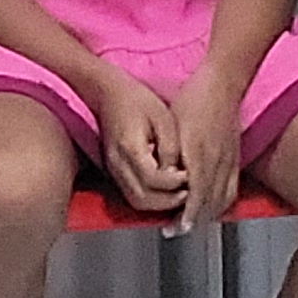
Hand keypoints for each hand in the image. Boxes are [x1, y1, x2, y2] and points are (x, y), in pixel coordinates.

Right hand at [96, 76, 188, 218]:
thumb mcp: (162, 118)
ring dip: (159, 204)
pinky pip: (132, 195)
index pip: (152, 179)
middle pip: (141, 198)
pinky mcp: (115, 171)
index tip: (189, 177)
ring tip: (180, 193)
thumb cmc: (138, 101)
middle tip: (188, 193)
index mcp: (130, 147)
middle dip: (168, 201)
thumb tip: (178, 172)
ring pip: (135, 201)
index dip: (173, 183)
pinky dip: (150, 199)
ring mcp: (113, 170)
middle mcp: (117, 163)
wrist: (108, 93)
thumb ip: (171, 147)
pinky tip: (166, 190)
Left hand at [173, 78, 245, 229]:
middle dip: (193, 220)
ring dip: (207, 215)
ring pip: (222, 198)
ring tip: (191, 223)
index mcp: (200, 154)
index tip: (174, 227)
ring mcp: (229, 160)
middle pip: (209, 202)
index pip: (196, 195)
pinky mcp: (236, 157)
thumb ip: (169, 154)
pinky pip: (232, 188)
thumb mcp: (173, 126)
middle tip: (176, 230)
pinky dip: (222, 203)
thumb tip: (161, 178)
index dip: (186, 215)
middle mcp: (217, 161)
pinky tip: (212, 207)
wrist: (222, 84)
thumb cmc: (193, 100)